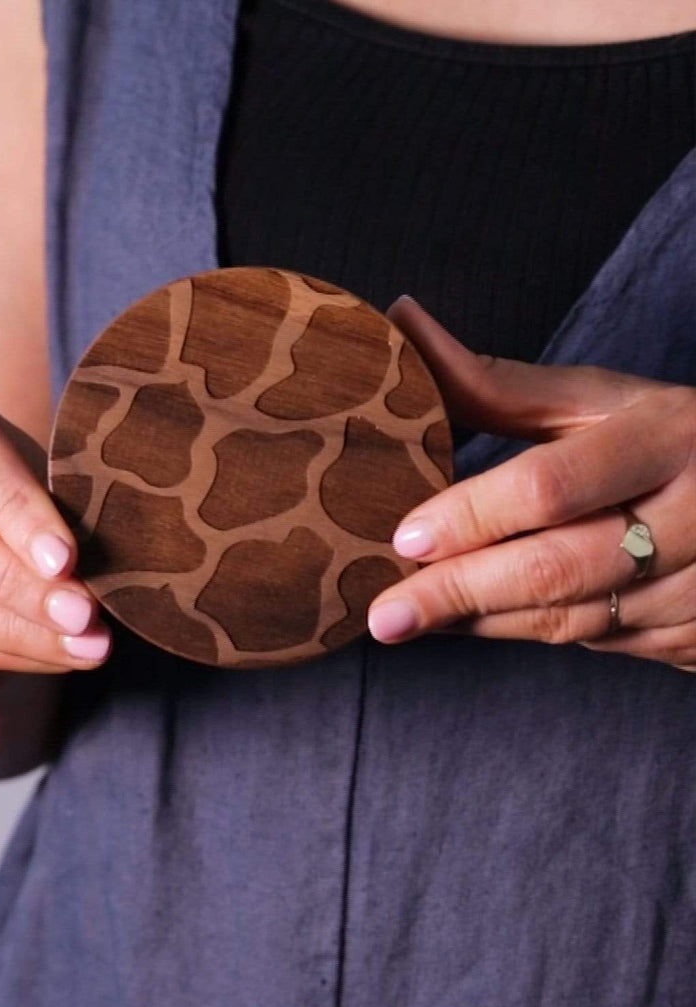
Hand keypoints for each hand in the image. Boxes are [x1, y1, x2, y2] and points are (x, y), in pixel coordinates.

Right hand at [0, 383, 110, 696]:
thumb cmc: (16, 503)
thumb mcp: (40, 482)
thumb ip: (62, 503)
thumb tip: (113, 561)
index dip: (14, 506)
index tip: (64, 557)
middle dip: (14, 580)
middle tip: (82, 613)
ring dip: (18, 629)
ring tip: (86, 645)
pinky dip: (5, 654)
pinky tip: (56, 657)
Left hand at [366, 297, 695, 671]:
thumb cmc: (669, 439)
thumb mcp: (599, 402)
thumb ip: (499, 383)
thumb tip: (401, 321)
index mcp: (666, 441)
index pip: (552, 486)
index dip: (473, 515)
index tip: (404, 538)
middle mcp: (694, 520)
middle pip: (556, 568)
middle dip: (457, 593)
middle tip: (383, 616)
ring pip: (571, 620)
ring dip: (479, 623)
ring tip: (407, 622)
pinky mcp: (695, 637)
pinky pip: (596, 645)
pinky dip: (525, 633)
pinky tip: (472, 624)